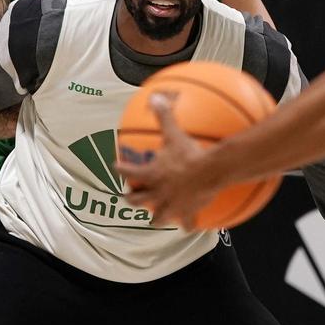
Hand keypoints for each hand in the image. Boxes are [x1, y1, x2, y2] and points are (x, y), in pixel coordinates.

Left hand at [116, 93, 222, 229]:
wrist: (210, 173)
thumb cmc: (189, 154)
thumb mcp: (174, 133)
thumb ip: (164, 117)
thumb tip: (156, 97)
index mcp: (151, 174)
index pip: (129, 172)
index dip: (120, 169)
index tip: (114, 166)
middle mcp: (158, 192)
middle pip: (138, 200)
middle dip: (132, 199)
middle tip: (128, 198)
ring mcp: (173, 205)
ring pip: (159, 217)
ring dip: (156, 218)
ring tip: (155, 220)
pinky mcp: (188, 212)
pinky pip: (188, 222)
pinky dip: (188, 224)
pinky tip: (189, 226)